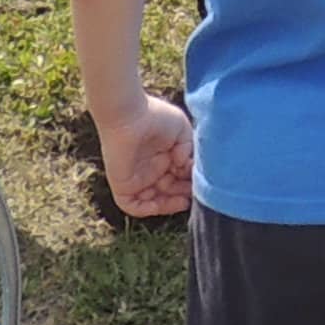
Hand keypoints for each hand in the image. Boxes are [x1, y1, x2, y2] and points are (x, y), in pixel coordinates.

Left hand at [97, 92, 196, 218]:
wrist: (129, 114)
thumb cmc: (154, 116)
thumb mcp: (181, 129)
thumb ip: (188, 148)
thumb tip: (184, 165)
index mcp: (162, 155)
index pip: (178, 177)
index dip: (190, 182)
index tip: (201, 181)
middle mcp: (149, 168)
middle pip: (168, 191)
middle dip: (183, 194)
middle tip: (195, 193)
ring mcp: (136, 178)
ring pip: (153, 201)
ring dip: (169, 205)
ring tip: (184, 200)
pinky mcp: (123, 184)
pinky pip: (133, 206)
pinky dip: (147, 209)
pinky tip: (163, 204)